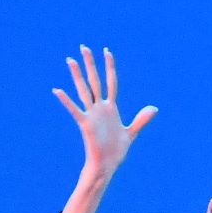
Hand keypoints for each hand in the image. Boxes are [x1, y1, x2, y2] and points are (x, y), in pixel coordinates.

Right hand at [52, 45, 158, 179]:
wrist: (108, 166)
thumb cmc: (116, 151)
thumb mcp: (132, 133)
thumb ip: (141, 119)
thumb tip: (154, 108)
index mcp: (110, 108)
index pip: (111, 82)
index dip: (110, 67)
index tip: (107, 51)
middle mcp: (100, 108)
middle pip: (95, 81)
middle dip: (91, 64)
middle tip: (84, 46)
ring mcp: (92, 115)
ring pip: (84, 91)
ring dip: (77, 76)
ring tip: (71, 60)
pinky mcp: (86, 124)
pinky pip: (75, 110)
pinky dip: (66, 101)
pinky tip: (57, 90)